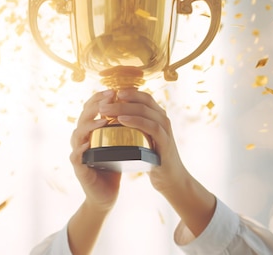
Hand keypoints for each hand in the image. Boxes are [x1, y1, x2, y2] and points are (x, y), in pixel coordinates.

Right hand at [70, 89, 121, 211]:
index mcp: (90, 132)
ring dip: (89, 125)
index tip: (113, 90)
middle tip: (110, 97)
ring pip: (77, 134)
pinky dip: (81, 149)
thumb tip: (137, 107)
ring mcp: (78, 154)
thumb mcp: (119, 144)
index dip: (99, 98)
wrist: (107, 195)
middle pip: (83, 116)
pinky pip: (75, 156)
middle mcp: (81, 140)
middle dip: (96, 105)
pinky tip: (88, 144)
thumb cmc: (113, 167)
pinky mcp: (79, 169)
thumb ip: (122, 127)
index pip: (90, 109)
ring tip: (102, 120)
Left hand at [99, 89, 215, 235]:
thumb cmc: (153, 159)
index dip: (126, 92)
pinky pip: (151, 126)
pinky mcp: (165, 142)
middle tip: (102, 104)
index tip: (107, 94)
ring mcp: (165, 129)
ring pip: (145, 110)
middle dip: (120, 99)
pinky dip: (136, 121)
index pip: (143, 96)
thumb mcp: (143, 139)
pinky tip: (122, 120)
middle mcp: (163, 119)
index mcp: (157, 116)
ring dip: (123, 108)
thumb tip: (112, 117)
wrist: (171, 180)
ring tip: (105, 110)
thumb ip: (133, 127)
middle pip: (143, 100)